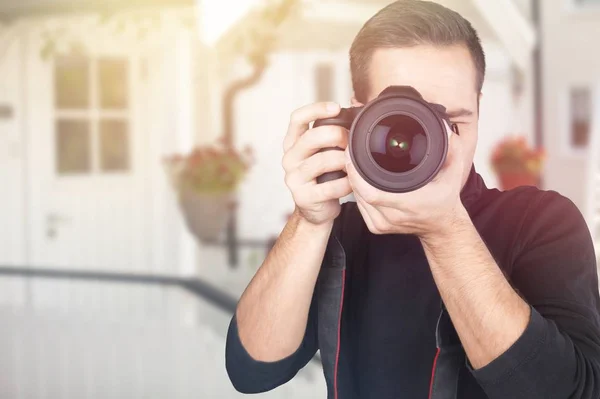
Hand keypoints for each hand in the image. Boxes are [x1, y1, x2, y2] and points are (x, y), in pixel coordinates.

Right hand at [282, 102, 352, 225]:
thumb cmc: (323, 176)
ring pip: (321, 162)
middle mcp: (289, 158)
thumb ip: (333, 131)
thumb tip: (357, 104)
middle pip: (310, 138)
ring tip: (354, 163)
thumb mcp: (323, 152)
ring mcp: (293, 179)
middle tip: (350, 139)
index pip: (297, 118)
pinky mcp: (303, 197)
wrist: (316, 210)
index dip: (316, 109)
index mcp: (293, 143)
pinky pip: (329, 187)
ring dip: (343, 161)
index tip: (336, 108)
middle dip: (336, 135)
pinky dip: (346, 184)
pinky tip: (352, 183)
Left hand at [346, 124, 468, 238]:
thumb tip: (443, 126)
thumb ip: (452, 149)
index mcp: (410, 205)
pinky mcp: (377, 227)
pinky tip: (358, 180)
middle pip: (360, 194)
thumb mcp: (453, 173)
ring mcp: (383, 225)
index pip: (372, 193)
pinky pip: (360, 207)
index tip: (353, 154)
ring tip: (353, 163)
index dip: (357, 174)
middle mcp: (394, 217)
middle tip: (350, 153)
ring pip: (358, 200)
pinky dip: (357, 192)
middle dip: (352, 172)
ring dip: (354, 181)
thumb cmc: (445, 200)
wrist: (442, 227)